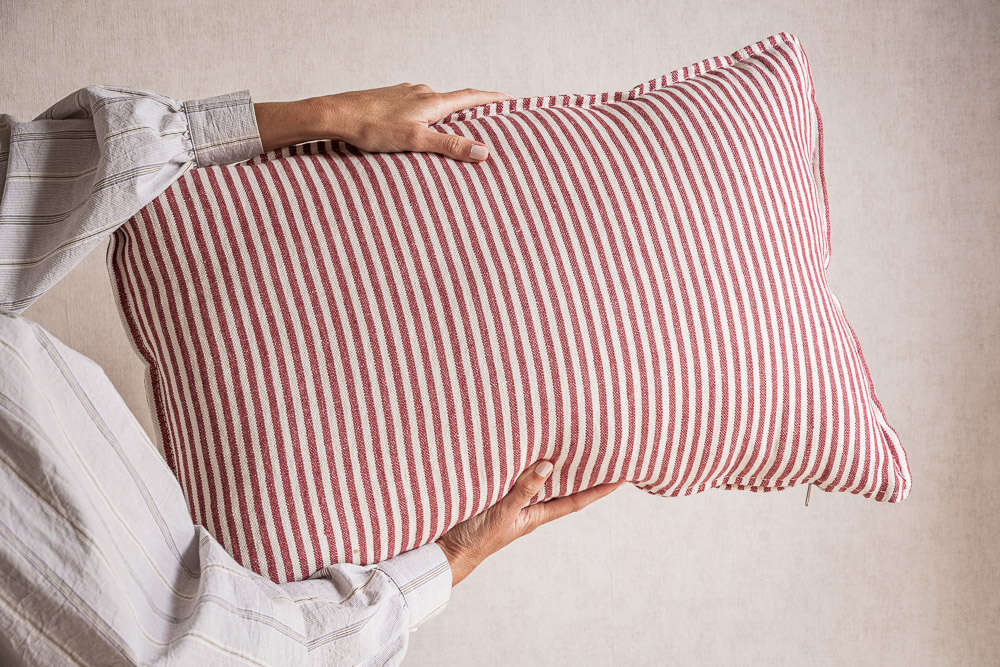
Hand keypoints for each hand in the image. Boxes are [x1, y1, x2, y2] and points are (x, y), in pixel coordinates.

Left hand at [253, 84, 509, 161]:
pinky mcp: (388, 100)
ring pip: (432, 104)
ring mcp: (403, 94)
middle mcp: (420, 92)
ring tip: (454, 128)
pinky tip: (417, 127)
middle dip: (471, 109)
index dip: (492, 98)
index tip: (510, 98)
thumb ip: (450, 146)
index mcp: (432, 101)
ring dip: (446, 114)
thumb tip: (485, 152)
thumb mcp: (416, 141)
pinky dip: (425, 116)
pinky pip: (415, 107)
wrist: (334, 115)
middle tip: (488, 117)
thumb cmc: (372, 128)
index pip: (470, 97)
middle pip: (454, 100)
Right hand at [436, 460, 624, 585]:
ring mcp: (513, 499)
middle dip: (581, 470)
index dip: (599, 490)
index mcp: (536, 514)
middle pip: (561, 485)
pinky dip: (525, 460)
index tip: (621, 478)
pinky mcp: (496, 491)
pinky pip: (517, 473)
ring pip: (540, 477)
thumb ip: (524, 489)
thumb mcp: (503, 512)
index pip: (575, 500)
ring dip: (554, 462)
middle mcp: (529, 506)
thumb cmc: (477, 538)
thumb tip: (549, 465)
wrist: (447, 549)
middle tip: (601, 450)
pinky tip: (526, 445)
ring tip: (570, 440)